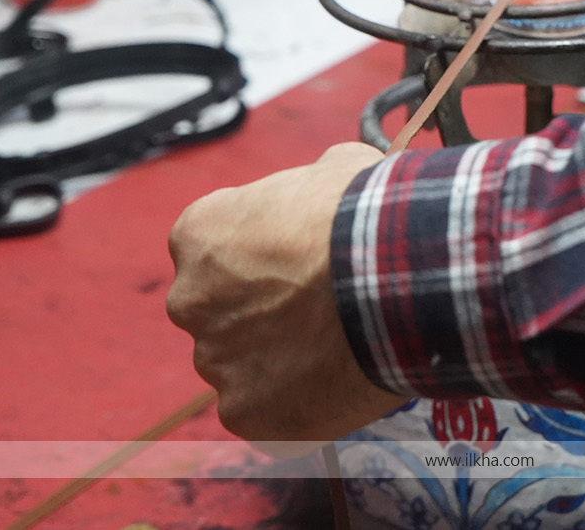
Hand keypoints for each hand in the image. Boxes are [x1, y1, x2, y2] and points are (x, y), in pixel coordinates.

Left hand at [166, 142, 404, 448]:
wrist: (394, 276)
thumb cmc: (364, 214)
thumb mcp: (334, 170)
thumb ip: (309, 188)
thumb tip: (329, 188)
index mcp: (198, 234)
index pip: (213, 249)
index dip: (259, 256)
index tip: (297, 262)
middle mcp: (190, 300)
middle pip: (220, 312)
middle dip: (260, 312)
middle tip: (318, 310)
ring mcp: (216, 362)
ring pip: (244, 366)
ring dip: (280, 360)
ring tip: (339, 347)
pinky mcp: (247, 414)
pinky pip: (267, 414)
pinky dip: (297, 405)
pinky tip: (337, 382)